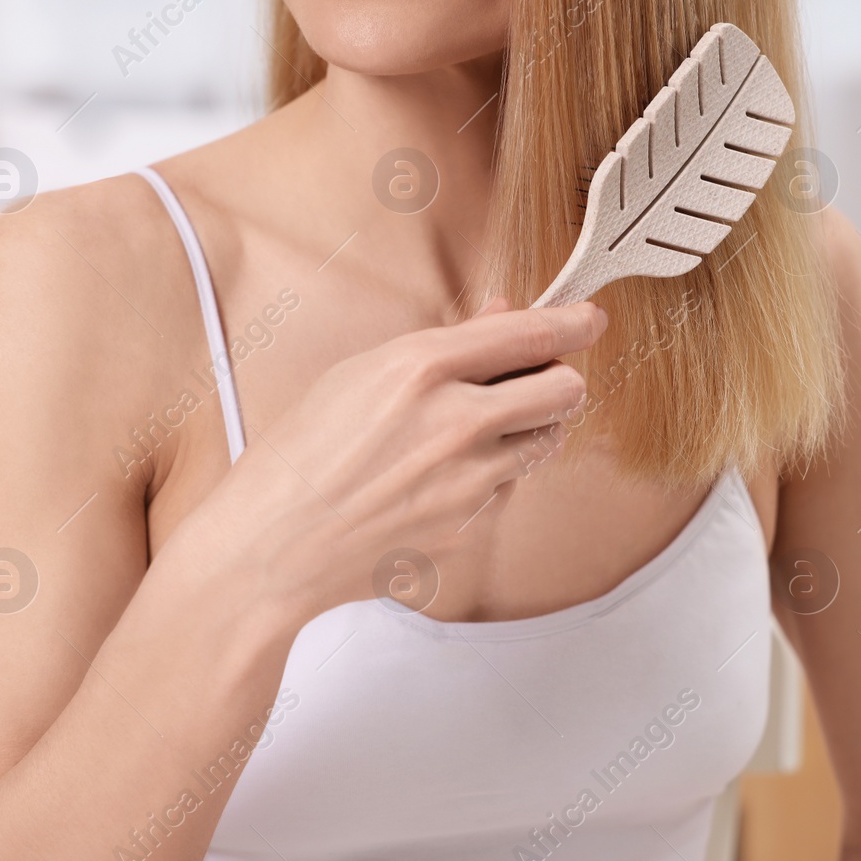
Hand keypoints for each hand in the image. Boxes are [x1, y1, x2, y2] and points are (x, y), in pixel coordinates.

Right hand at [166, 298, 606, 624]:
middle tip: (537, 378)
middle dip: (558, 378)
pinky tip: (438, 479)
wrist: (271, 546)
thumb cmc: (302, 457)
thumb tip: (505, 314)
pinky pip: (509, 488)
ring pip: (547, 440)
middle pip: (564, 389)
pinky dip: (492, 476)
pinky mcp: (471, 527)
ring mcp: (468, 481)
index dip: (572, 322)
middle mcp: (455, 422)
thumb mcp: (360, 374)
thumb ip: (445, 345)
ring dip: (529, 428)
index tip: (589, 317)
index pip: (529, 335)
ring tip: (476, 430)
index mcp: (421, 369)